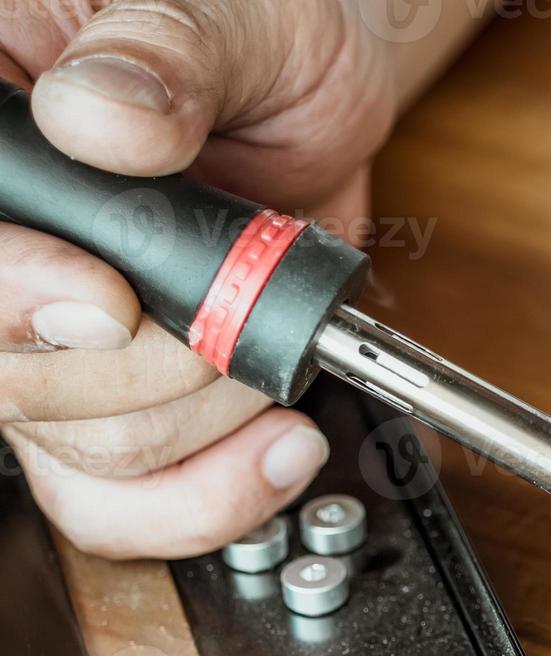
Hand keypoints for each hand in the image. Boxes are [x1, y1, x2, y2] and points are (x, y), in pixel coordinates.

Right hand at [0, 0, 394, 557]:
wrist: (311, 93)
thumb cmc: (257, 32)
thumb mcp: (226, 16)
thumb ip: (164, 55)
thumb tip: (101, 118)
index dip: (13, 299)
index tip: (111, 303)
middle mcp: (6, 245)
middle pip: (10, 384)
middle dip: (153, 368)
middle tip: (234, 314)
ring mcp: (50, 338)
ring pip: (82, 451)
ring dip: (209, 419)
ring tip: (273, 350)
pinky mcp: (119, 397)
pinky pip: (121, 502)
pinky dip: (210, 498)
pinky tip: (276, 450)